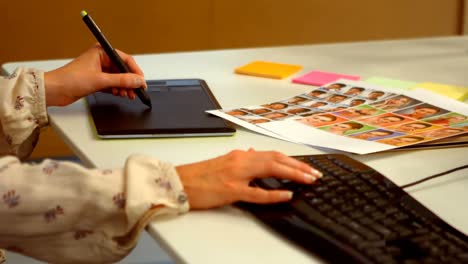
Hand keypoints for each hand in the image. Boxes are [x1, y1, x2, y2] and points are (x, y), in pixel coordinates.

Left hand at [44, 44, 146, 105]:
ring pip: (118, 78)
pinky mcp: (96, 81)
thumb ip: (122, 80)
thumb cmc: (69, 79)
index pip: (125, 60)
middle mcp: (101, 60)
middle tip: (136, 91)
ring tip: (128, 94)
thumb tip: (138, 80)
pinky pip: (112, 84)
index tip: (141, 81)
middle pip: (122, 70)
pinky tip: (120, 94)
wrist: (53, 91)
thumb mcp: (100, 80)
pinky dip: (117, 90)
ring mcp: (98, 71)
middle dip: (130, 81)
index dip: (135, 71)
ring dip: (124, 87)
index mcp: (101, 52)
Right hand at [176, 149, 322, 209]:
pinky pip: (257, 192)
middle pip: (276, 159)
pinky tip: (286, 194)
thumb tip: (256, 154)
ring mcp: (236, 175)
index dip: (292, 160)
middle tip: (315, 174)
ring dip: (293, 174)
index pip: (272, 155)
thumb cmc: (199, 175)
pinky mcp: (230, 190)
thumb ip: (242, 159)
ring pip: (271, 169)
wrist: (178, 182)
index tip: (306, 167)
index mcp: (240, 156)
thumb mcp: (224, 162)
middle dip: (299, 166)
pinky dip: (274, 192)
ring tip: (308, 180)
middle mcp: (240, 161)